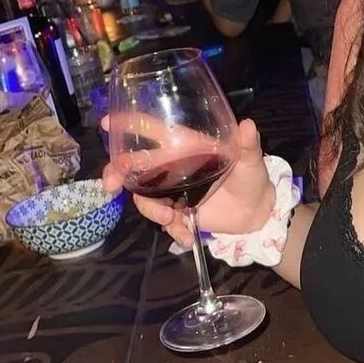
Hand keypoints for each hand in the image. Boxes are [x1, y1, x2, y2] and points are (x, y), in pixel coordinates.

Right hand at [101, 117, 273, 247]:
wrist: (257, 214)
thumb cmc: (252, 178)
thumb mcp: (251, 160)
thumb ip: (248, 145)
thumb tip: (247, 125)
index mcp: (187, 146)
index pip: (155, 130)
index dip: (130, 124)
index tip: (106, 124)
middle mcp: (173, 167)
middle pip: (135, 166)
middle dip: (117, 173)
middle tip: (111, 186)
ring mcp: (172, 191)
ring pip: (145, 197)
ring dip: (151, 210)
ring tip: (170, 220)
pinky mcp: (177, 213)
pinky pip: (163, 221)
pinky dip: (172, 230)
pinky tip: (187, 237)